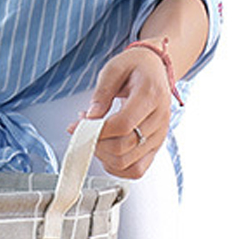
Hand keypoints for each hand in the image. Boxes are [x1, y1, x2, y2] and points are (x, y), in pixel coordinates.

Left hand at [69, 41, 174, 179]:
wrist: (156, 69)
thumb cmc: (136, 67)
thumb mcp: (114, 69)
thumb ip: (101, 93)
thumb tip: (90, 118)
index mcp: (151, 95)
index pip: (123, 125)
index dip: (97, 131)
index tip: (79, 126)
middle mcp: (160, 118)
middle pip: (123, 148)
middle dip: (96, 144)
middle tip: (86, 132)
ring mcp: (159, 136)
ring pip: (126, 163)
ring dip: (103, 156)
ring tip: (97, 139)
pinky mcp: (155, 147)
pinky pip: (136, 171)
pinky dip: (117, 168)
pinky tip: (108, 152)